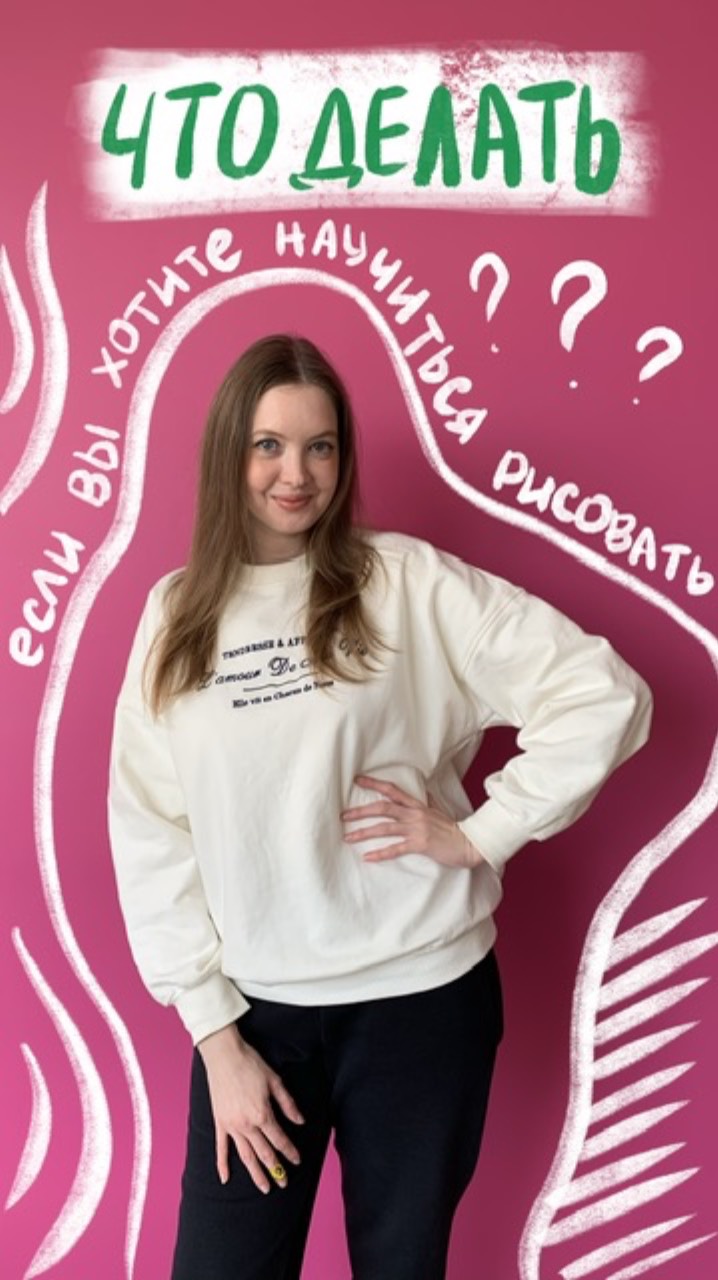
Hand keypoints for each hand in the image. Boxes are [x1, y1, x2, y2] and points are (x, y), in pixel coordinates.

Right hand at [197, 1023, 303, 1192]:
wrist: (224, 1056)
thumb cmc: (251, 1065)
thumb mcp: (275, 1081)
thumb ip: (288, 1104)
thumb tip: (300, 1121)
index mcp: (263, 1115)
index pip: (280, 1140)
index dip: (290, 1151)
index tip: (297, 1160)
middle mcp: (247, 1125)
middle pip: (264, 1153)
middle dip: (276, 1169)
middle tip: (284, 1183)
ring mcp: (231, 1126)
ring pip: (245, 1156)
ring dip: (256, 1174)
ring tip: (264, 1188)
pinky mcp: (220, 1122)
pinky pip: (221, 1148)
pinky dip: (222, 1164)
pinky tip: (225, 1179)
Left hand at [342, 775, 482, 868]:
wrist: (468, 843)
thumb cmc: (452, 828)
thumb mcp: (438, 809)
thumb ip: (428, 800)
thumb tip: (423, 790)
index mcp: (417, 804)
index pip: (392, 790)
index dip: (374, 784)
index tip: (357, 780)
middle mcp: (414, 814)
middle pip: (382, 808)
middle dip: (361, 811)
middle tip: (343, 815)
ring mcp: (417, 829)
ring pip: (385, 828)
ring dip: (364, 832)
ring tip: (348, 837)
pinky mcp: (420, 844)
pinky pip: (396, 849)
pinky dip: (381, 853)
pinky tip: (368, 857)